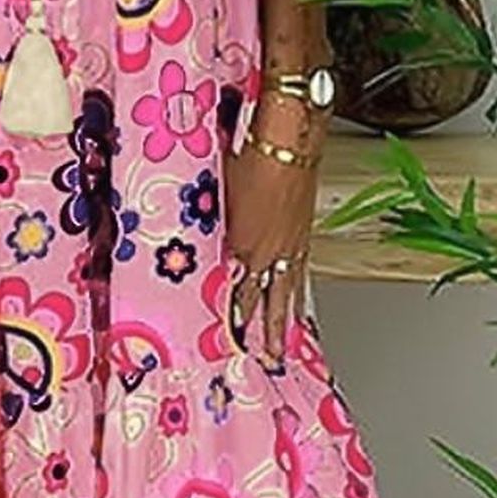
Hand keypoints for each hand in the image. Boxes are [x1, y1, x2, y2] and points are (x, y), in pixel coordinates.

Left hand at [223, 131, 317, 363]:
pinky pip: (300, 272)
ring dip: (283, 320)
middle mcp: (267, 250)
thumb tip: (192, 236)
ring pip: (285, 291)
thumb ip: (206, 223)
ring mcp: (289, 245)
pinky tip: (300, 303)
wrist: (289, 139)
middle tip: (263, 358)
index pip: (232, 287)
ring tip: (283, 346)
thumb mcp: (214, 193)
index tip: (223, 338)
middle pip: (261, 298)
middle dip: (260, 331)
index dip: (228, 314)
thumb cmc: (248, 157)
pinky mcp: (304, 234)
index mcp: (242, 243)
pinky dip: (299, 292)